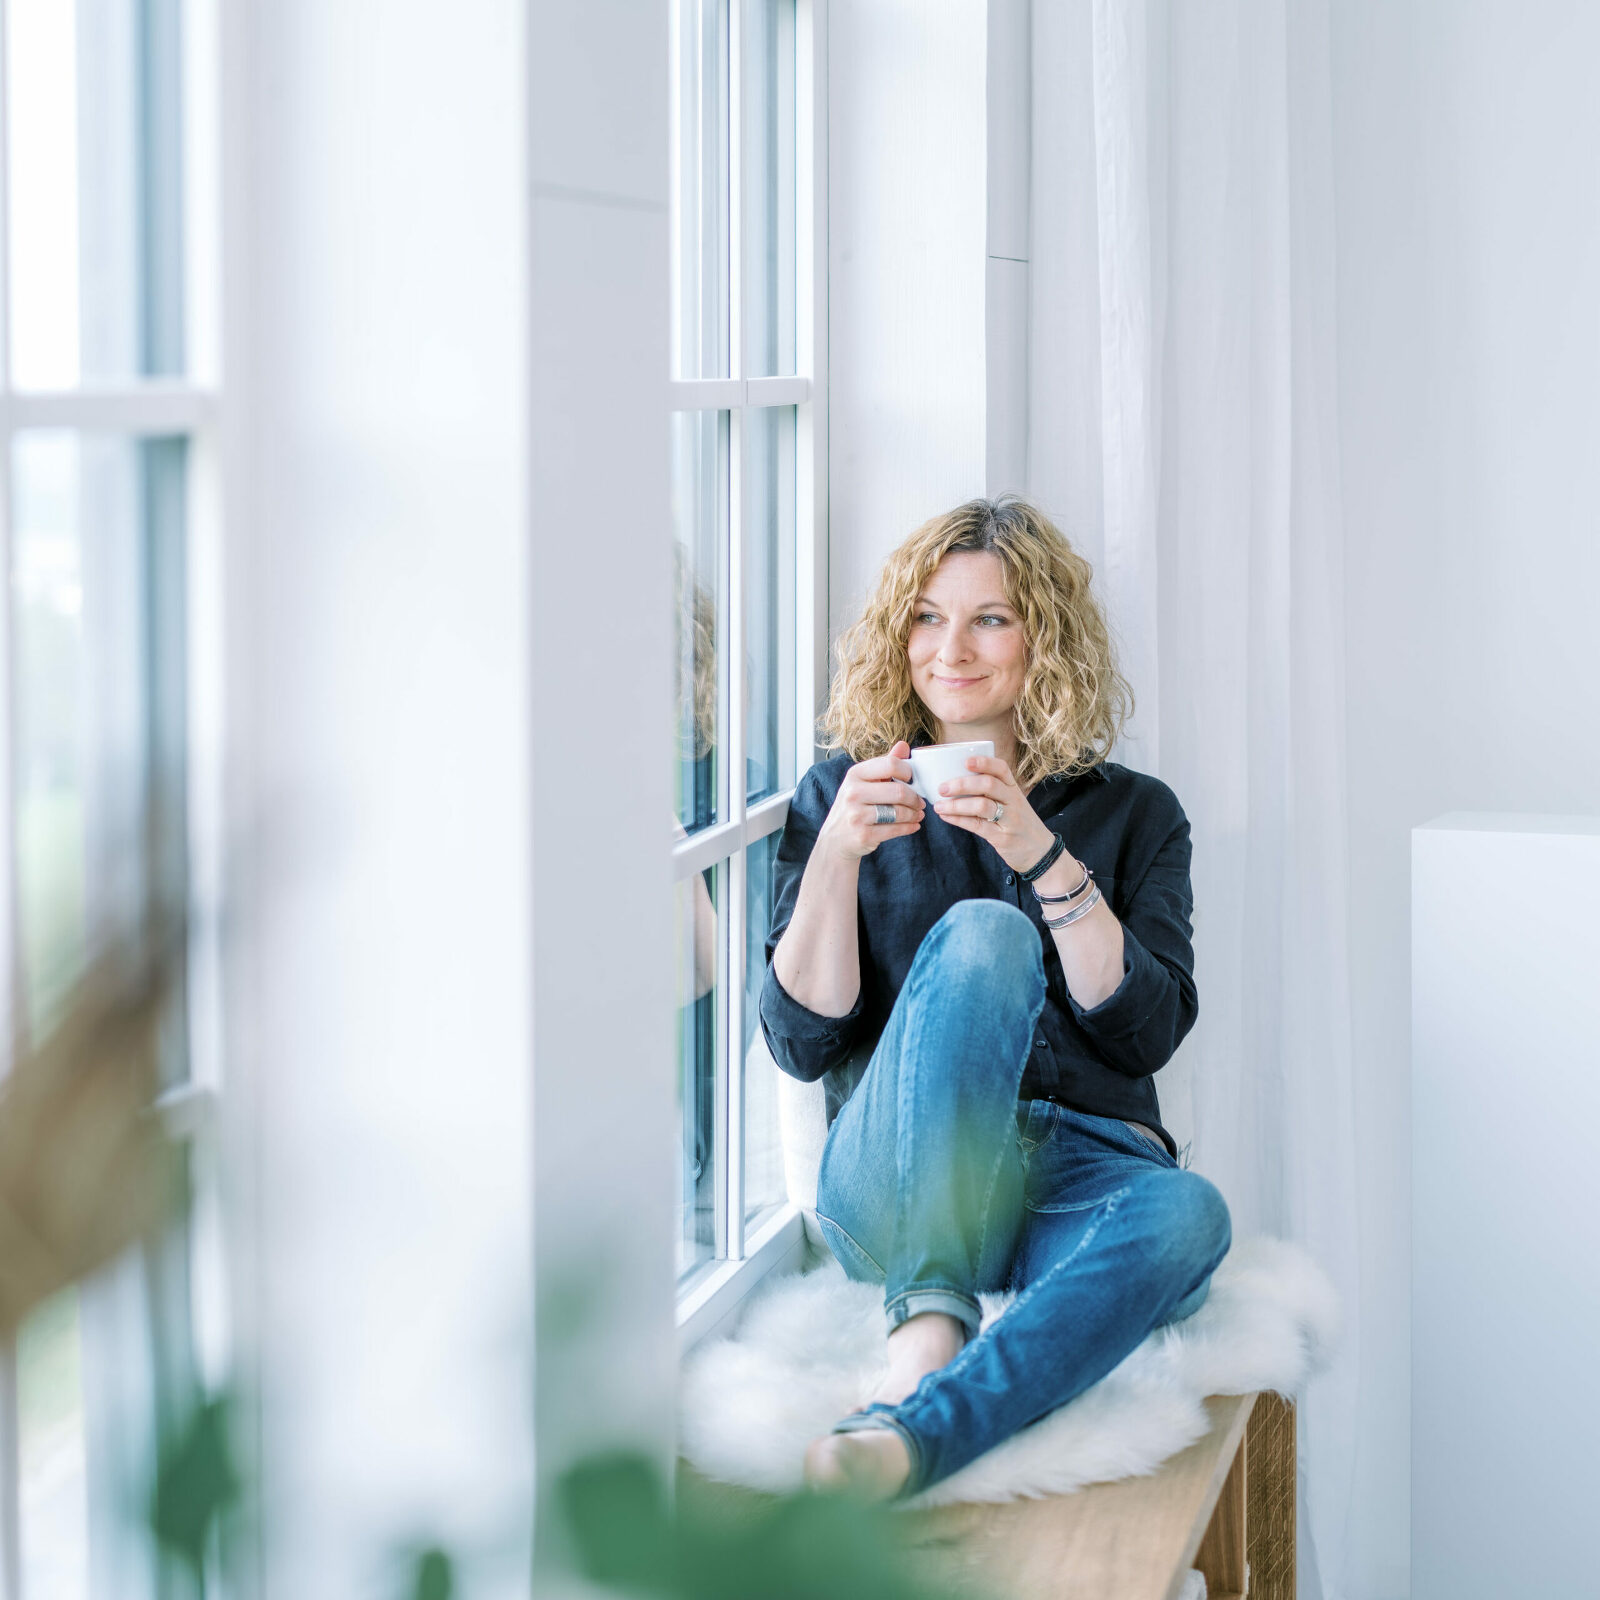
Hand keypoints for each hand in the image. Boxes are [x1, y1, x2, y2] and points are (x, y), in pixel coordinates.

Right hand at [817, 740, 925, 860]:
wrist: (835, 839)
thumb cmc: (854, 806)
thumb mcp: (863, 782)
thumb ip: (885, 764)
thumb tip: (903, 745)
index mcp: (855, 774)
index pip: (890, 764)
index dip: (908, 772)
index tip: (912, 780)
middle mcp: (853, 793)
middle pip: (898, 791)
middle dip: (915, 798)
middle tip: (920, 802)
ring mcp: (857, 815)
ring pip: (899, 812)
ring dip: (914, 814)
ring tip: (918, 814)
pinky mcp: (864, 835)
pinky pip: (896, 829)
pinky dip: (909, 827)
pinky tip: (913, 825)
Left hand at [931, 754, 1057, 873]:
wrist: (1040, 852)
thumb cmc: (1019, 824)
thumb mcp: (1012, 803)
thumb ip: (992, 792)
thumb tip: (956, 781)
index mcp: (1014, 789)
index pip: (1001, 769)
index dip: (984, 762)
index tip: (966, 761)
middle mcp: (1013, 801)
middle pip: (988, 784)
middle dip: (962, 784)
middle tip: (942, 788)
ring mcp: (1010, 819)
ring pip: (981, 805)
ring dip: (956, 805)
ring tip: (938, 806)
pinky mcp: (1003, 837)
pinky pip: (977, 826)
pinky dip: (958, 820)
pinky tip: (946, 817)